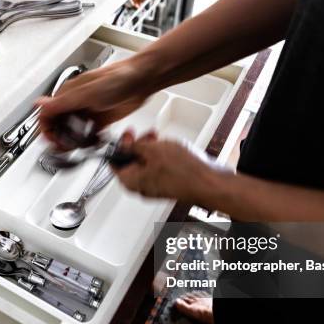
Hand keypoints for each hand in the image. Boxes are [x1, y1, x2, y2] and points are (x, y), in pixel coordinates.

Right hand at [36, 59, 151, 146]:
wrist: (142, 79)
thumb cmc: (118, 79)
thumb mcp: (86, 94)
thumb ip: (62, 102)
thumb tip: (38, 104)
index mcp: (68, 94)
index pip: (47, 114)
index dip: (46, 129)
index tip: (52, 141)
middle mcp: (76, 102)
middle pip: (58, 124)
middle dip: (59, 138)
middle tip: (66, 147)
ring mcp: (88, 111)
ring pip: (72, 131)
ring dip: (73, 141)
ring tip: (79, 147)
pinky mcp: (101, 119)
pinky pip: (88, 134)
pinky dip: (87, 141)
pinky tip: (92, 143)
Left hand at [113, 131, 228, 203]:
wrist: (209, 183)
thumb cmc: (183, 171)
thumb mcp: (152, 150)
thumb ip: (134, 147)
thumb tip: (124, 145)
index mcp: (131, 181)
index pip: (114, 164)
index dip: (119, 146)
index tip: (127, 135)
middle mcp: (141, 188)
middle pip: (131, 164)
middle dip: (137, 146)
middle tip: (145, 135)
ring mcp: (156, 188)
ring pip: (146, 165)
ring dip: (150, 150)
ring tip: (160, 139)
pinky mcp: (169, 185)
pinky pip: (159, 170)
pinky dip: (160, 157)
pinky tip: (169, 148)